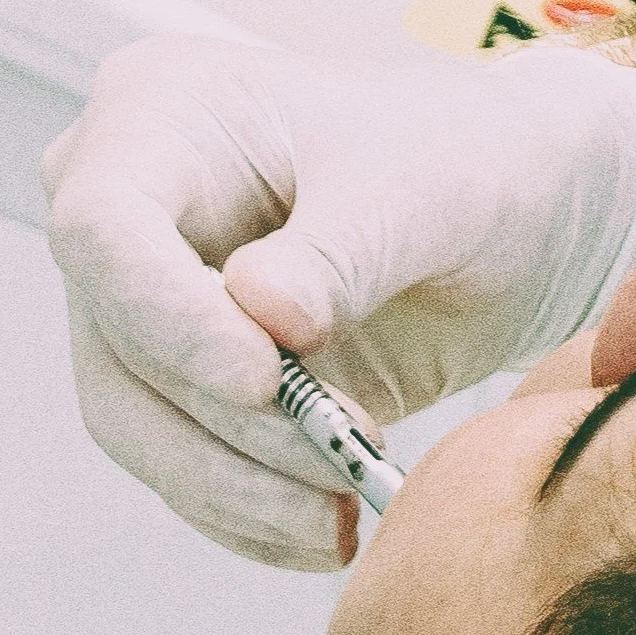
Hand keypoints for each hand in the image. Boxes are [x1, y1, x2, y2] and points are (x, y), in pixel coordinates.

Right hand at [43, 36, 635, 569]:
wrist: (529, 207)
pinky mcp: (196, 372)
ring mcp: (155, 292)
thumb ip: (345, 250)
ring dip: (238, 484)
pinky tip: (324, 526)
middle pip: (118, 338)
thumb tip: (261, 317)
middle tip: (343, 459)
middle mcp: (136, 200)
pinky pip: (185, 459)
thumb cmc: (478, 158)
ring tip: (343, 509)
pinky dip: (249, 507)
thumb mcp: (430, 188)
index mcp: (171, 108)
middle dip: (227, 421)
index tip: (266, 381)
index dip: (169, 316)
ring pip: (138, 418)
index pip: (106, 225)